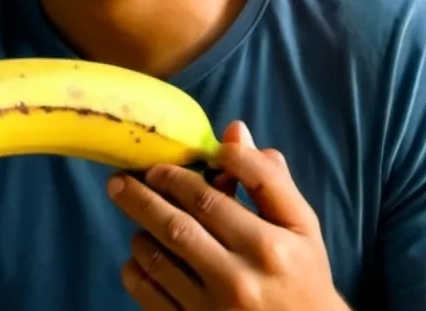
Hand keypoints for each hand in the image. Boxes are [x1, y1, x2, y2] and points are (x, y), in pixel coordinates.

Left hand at [108, 121, 347, 310]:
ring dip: (140, 231)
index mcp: (268, 246)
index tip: (162, 161)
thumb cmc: (303, 274)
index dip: (180, 175)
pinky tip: (136, 256)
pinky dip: (135, 272)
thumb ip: (269, 179)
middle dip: (144, 195)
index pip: (211, 197)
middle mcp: (240, 279)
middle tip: (121, 178)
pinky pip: (152, 299)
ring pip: (160, 261)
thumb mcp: (301, 225)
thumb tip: (234, 131)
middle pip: (177, 225)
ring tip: (134, 214)